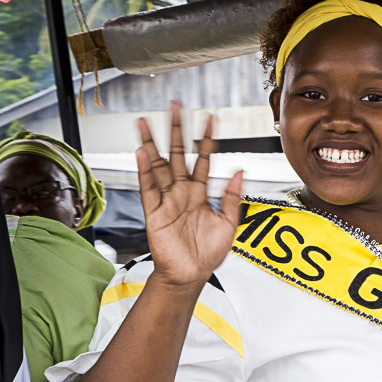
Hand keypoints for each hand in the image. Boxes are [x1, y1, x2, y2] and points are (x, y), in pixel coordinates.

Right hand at [136, 101, 244, 288]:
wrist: (191, 275)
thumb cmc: (207, 253)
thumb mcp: (229, 223)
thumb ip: (232, 197)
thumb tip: (239, 171)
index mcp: (199, 193)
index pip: (203, 159)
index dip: (207, 138)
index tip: (211, 117)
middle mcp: (181, 192)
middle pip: (177, 154)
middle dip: (176, 130)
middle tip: (174, 106)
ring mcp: (166, 200)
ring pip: (158, 165)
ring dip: (152, 143)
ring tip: (145, 121)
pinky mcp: (154, 213)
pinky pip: (148, 188)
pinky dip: (145, 170)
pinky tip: (142, 152)